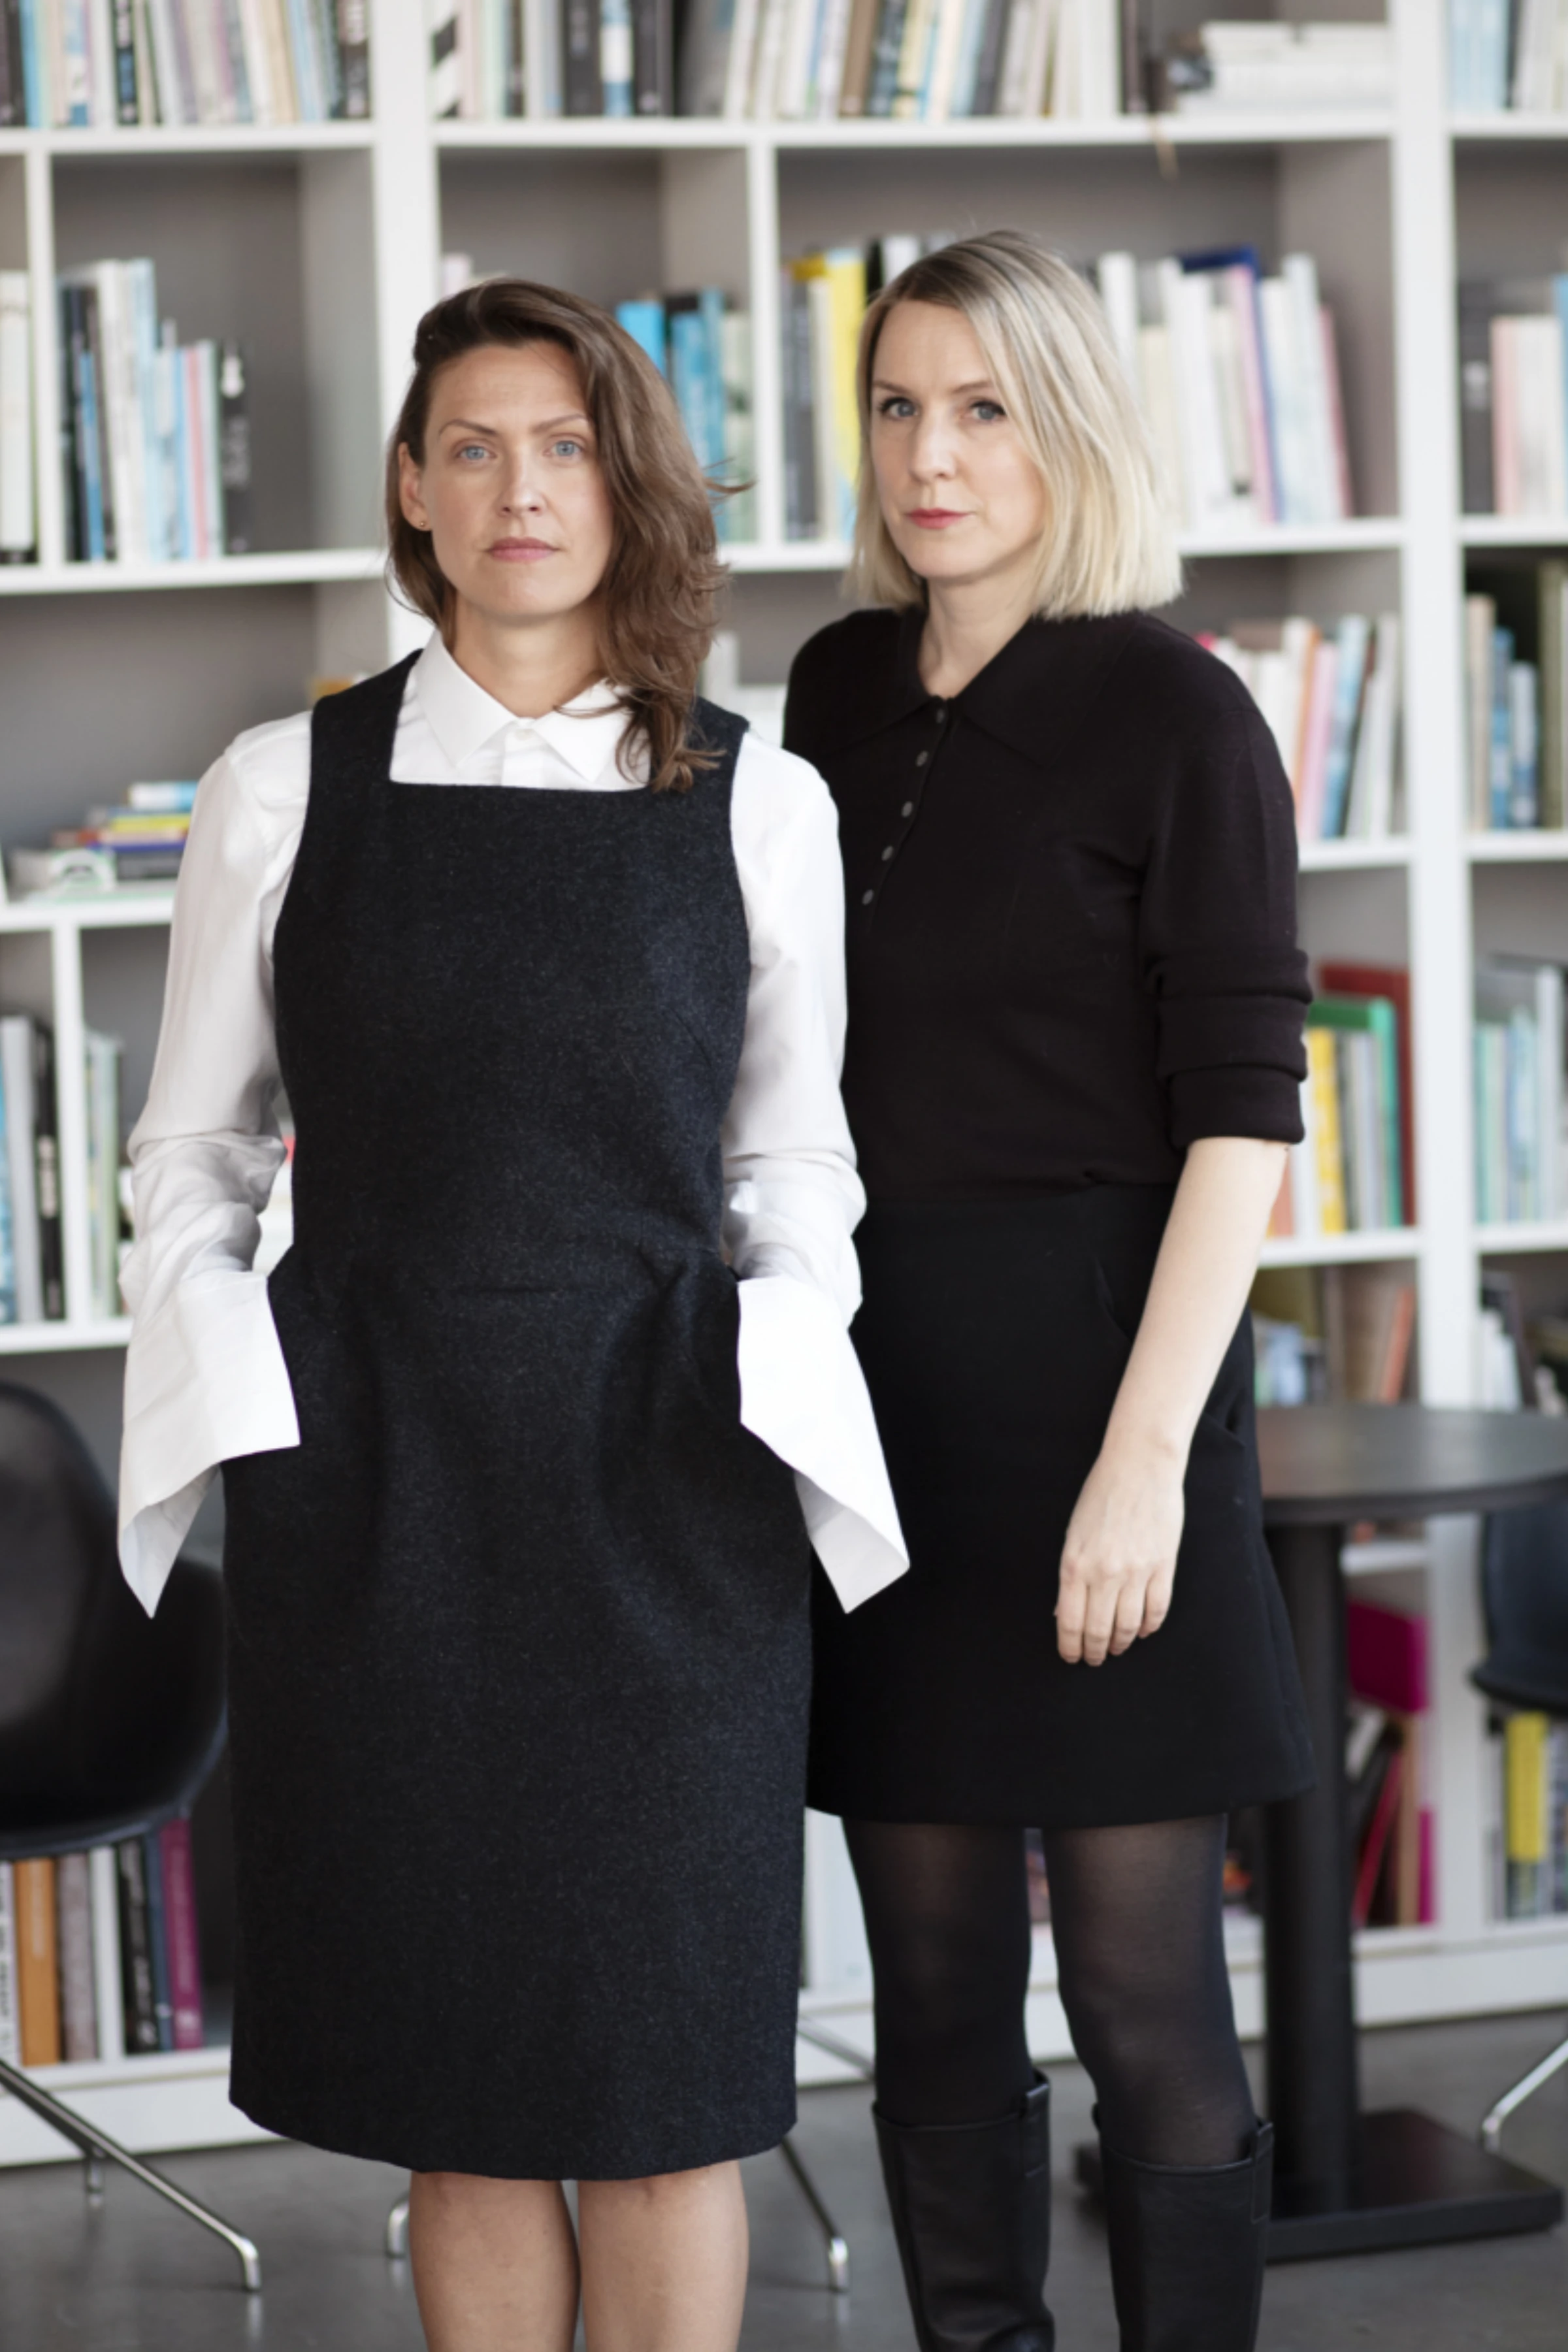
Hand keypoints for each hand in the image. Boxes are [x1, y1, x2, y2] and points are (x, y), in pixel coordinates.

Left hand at [1055, 1439, 1185, 1666]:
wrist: (1139, 1466)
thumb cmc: (1100, 1496)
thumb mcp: (1073, 1534)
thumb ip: (1070, 1575)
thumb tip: (1064, 1613)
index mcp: (1074, 1565)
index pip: (1070, 1622)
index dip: (1070, 1647)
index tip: (1071, 1656)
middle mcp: (1104, 1573)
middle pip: (1098, 1631)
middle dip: (1095, 1652)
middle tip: (1095, 1659)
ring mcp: (1136, 1572)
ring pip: (1128, 1627)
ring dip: (1120, 1643)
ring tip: (1116, 1647)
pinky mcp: (1163, 1567)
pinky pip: (1157, 1610)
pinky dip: (1148, 1627)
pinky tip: (1141, 1630)